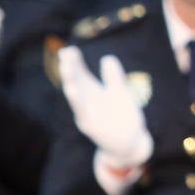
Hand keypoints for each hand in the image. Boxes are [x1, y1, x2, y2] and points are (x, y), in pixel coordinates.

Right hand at [58, 46, 151, 169]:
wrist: (129, 144)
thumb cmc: (123, 117)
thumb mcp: (120, 93)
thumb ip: (114, 77)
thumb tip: (107, 58)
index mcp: (92, 92)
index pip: (81, 74)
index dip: (74, 63)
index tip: (68, 50)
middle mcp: (87, 103)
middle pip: (77, 85)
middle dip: (70, 72)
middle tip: (64, 57)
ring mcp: (88, 116)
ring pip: (78, 102)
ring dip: (73, 89)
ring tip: (68, 76)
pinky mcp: (94, 129)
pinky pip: (86, 117)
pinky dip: (81, 107)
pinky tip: (77, 96)